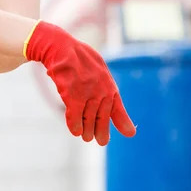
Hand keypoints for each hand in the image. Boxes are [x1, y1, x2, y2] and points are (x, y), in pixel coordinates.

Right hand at [25, 20, 135, 144]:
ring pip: (88, 118)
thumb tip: (110, 96)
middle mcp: (101, 90)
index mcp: (108, 84)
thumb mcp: (98, 69)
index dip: (122, 121)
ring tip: (86, 137)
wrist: (61, 48)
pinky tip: (75, 132)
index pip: (117, 107)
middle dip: (102, 130)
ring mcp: (87, 93)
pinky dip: (75, 125)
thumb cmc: (79, 58)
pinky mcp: (72, 95)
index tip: (129, 134)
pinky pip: (75, 115)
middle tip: (101, 142)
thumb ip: (104, 85)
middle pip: (102, 116)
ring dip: (87, 130)